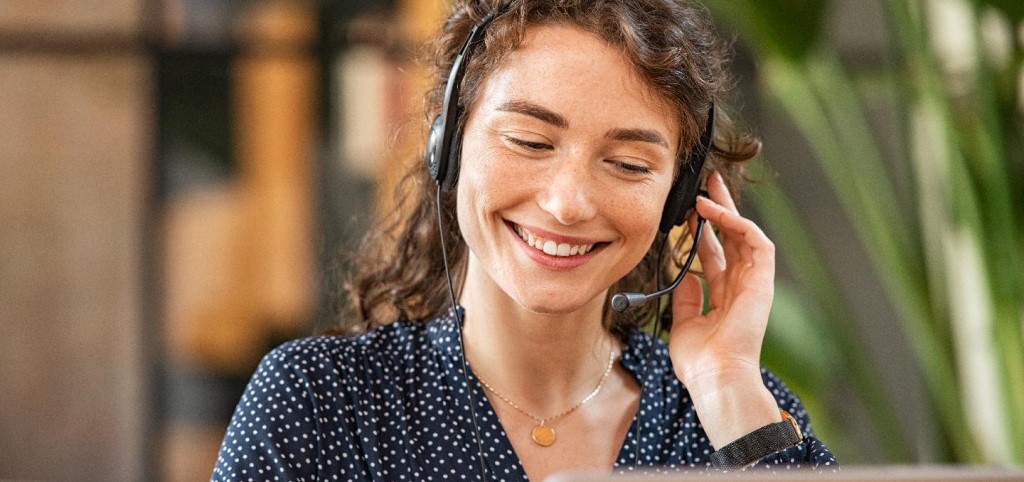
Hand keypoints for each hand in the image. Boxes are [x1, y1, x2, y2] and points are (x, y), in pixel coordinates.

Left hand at [667, 171, 779, 447]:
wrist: (716, 377)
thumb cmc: (699, 361)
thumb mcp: (684, 321)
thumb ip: (686, 295)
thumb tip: (682, 272)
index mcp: (723, 296)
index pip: (714, 253)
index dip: (701, 231)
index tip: (686, 212)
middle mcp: (741, 286)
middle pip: (731, 238)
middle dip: (719, 210)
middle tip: (705, 184)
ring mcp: (754, 282)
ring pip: (744, 233)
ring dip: (727, 210)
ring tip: (707, 189)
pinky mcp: (762, 281)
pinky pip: (754, 242)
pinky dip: (735, 223)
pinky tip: (713, 211)